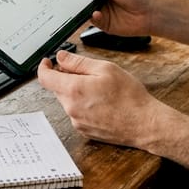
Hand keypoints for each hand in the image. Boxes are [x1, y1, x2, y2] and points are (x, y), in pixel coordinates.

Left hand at [37, 50, 166, 148]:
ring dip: (76, 92)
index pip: (45, 78)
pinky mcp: (84, 131)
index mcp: (74, 90)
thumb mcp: (106, 68)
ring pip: (68, 101)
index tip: (48, 62)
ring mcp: (77, 122)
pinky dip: (83, 105)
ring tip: (100, 89)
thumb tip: (61, 57)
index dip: (44, 67)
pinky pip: (77, 113)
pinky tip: (102, 102)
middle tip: (86, 73)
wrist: (144, 124)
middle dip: (66, 78)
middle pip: (57, 89)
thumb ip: (79, 62)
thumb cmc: (129, 96)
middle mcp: (71, 108)